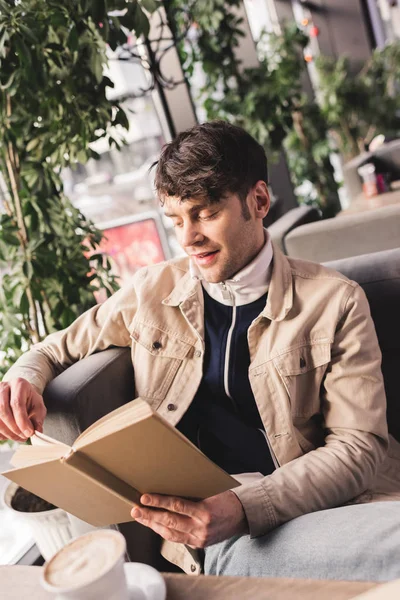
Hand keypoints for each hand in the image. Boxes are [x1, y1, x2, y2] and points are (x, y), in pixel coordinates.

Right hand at [0, 378, 45, 441]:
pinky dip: (0, 433)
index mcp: (19, 384)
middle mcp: (3, 387)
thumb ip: (38, 418)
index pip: (17, 403)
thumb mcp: (38, 406)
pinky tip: (8, 435)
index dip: (22, 421)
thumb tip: (37, 431)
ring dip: (7, 432)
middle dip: (14, 427)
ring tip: (18, 437)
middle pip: (3, 410)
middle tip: (24, 436)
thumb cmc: (29, 400)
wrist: (19, 394)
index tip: (29, 433)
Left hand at [130, 490, 247, 547]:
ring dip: (153, 525)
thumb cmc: (226, 499)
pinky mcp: (199, 544)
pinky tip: (154, 525)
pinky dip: (164, 532)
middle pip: (170, 521)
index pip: (177, 505)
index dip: (159, 501)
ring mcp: (200, 537)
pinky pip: (177, 539)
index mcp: (205, 511)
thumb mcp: (210, 492)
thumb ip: (191, 493)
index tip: (145, 497)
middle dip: (150, 515)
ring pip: (170, 533)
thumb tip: (168, 487)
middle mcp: (201, 527)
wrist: (243, 516)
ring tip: (140, 517)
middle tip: (136, 509)